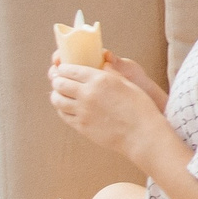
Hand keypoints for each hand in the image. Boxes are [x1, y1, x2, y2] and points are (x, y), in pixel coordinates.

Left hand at [50, 58, 166, 160]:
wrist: (141, 134)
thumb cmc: (140, 108)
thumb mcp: (128, 84)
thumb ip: (111, 74)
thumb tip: (103, 64)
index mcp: (100, 80)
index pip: (70, 70)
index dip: (63, 68)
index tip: (62, 68)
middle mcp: (88, 94)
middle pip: (60, 83)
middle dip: (57, 80)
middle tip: (59, 80)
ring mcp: (82, 111)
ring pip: (57, 100)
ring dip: (56, 95)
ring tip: (60, 94)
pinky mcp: (81, 126)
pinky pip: (63, 114)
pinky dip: (61, 109)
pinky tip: (66, 107)